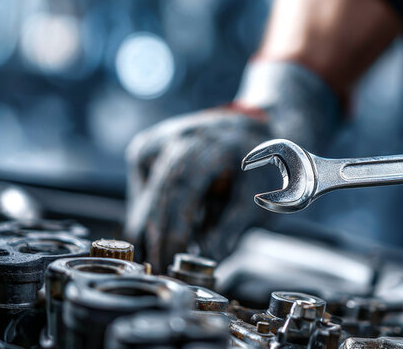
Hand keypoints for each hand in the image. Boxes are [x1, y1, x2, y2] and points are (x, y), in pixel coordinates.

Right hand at [125, 62, 338, 270]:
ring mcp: (163, 138)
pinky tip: (160, 235)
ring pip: (145, 191)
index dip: (176, 226)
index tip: (173, 260)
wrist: (251, 133)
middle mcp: (185, 134)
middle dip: (158, 234)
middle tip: (160, 269)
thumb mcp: (258, 200)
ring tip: (159, 260)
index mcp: (218, 141)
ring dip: (149, 229)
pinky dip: (148, 216)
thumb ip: (232, 229)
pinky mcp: (147, 148)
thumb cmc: (260, 171)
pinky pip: (142, 190)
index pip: (185, 185)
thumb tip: (210, 261)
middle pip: (160, 189)